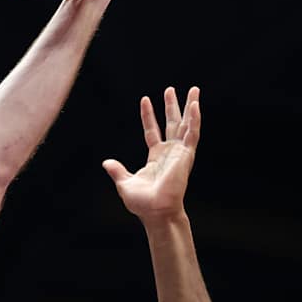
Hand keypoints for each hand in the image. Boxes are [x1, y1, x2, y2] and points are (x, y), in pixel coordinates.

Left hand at [103, 86, 200, 221]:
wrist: (156, 212)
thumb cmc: (143, 203)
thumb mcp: (125, 183)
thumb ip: (118, 171)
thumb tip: (106, 162)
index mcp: (156, 158)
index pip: (151, 131)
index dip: (148, 116)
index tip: (145, 99)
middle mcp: (170, 153)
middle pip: (171, 124)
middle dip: (172, 107)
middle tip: (171, 89)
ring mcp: (180, 152)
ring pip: (186, 125)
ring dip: (190, 107)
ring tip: (194, 90)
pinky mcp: (186, 155)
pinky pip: (192, 134)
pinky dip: (194, 119)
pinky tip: (195, 105)